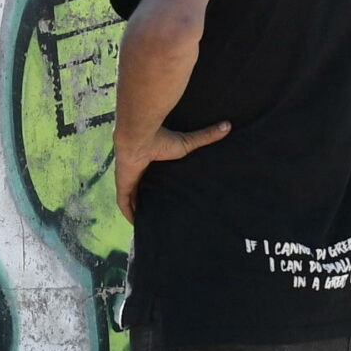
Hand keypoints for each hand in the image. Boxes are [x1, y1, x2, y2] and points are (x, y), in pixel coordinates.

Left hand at [113, 121, 230, 222]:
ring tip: (149, 222)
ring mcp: (128, 179)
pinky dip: (129, 214)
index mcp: (149, 162)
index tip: (164, 195)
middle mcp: (137, 172)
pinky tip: (136, 224)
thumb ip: (205, 136)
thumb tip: (227, 125)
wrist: (140, 136)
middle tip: (158, 212)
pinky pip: (124, 204)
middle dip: (147, 200)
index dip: (156, 186)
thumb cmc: (161, 138)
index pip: (151, 177)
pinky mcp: (123, 186)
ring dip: (138, 209)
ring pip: (132, 199)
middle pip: (141, 190)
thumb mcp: (187, 143)